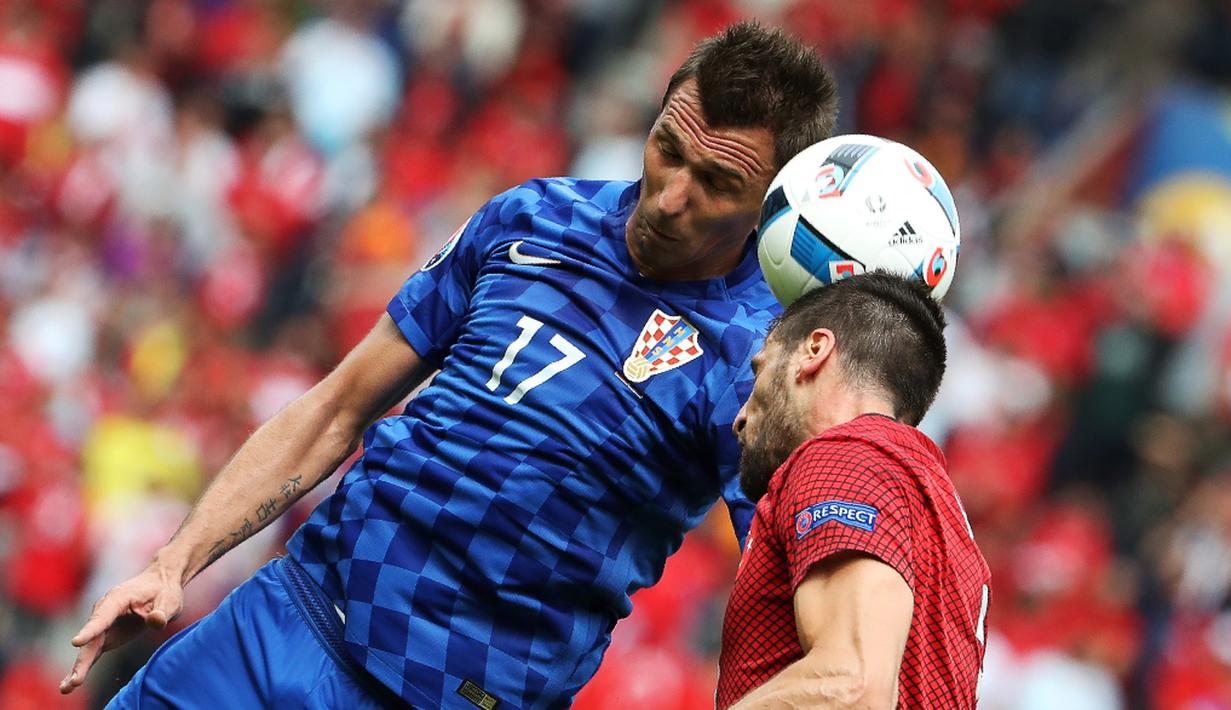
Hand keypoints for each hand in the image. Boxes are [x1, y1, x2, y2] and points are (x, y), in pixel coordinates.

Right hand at [59, 564, 183, 693]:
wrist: (159, 586)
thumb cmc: (163, 592)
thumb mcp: (169, 600)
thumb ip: (161, 612)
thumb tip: (156, 621)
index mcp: (118, 598)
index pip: (103, 616)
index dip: (90, 630)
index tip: (76, 642)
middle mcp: (104, 611)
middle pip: (91, 638)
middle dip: (82, 659)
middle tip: (74, 680)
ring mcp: (102, 625)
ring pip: (88, 648)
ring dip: (78, 668)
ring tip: (66, 688)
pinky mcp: (105, 637)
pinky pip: (92, 653)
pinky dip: (83, 667)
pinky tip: (70, 684)